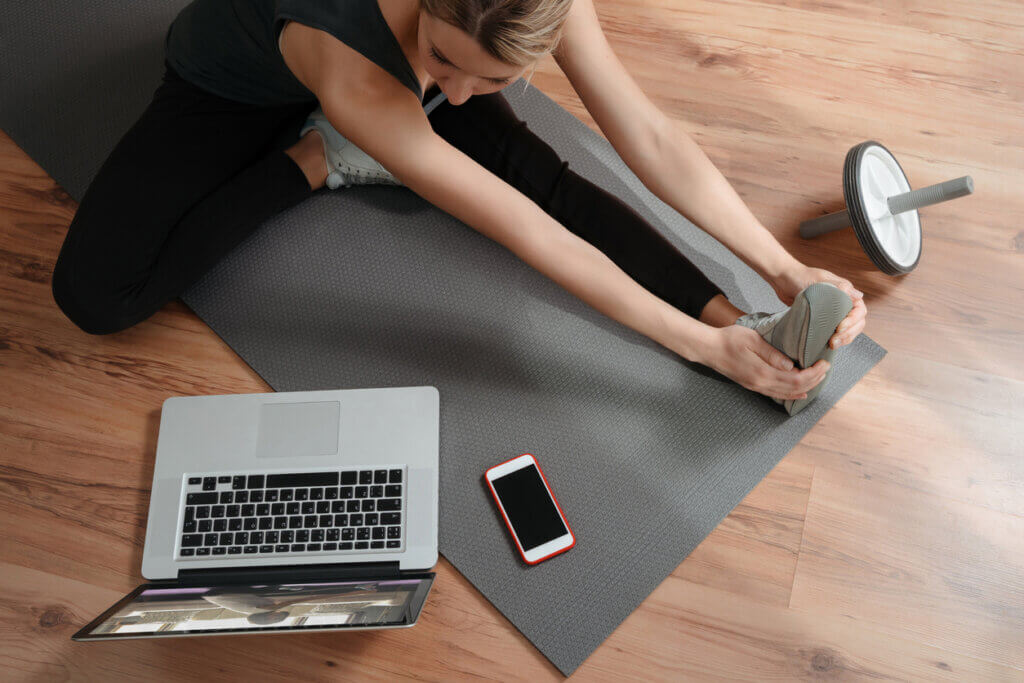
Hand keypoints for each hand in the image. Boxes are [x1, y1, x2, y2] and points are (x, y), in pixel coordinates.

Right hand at [704, 325, 830, 400]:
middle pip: (794, 389)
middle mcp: (760, 383)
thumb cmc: (728, 340)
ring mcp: (755, 386)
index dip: (813, 373)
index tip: (824, 363)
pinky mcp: (752, 385)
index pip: (796, 379)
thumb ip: (772, 353)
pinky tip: (799, 392)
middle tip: (825, 368)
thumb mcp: (752, 340)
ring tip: (818, 379)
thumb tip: (790, 365)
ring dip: (805, 388)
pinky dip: (791, 394)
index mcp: (762, 372)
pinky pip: (776, 394)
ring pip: (786, 394)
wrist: (708, 349)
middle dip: (813, 380)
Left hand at [769, 264, 866, 349]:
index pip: (859, 310)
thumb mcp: (820, 279)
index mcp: (846, 292)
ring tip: (832, 345)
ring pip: (848, 329)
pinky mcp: (823, 320)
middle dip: (849, 334)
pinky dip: (834, 339)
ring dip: (843, 339)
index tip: (839, 328)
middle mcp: (842, 303)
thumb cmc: (800, 276)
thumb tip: (858, 295)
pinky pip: (834, 332)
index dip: (853, 321)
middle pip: (856, 323)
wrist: (783, 280)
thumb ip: (839, 286)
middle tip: (835, 341)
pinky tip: (827, 345)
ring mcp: (833, 312)